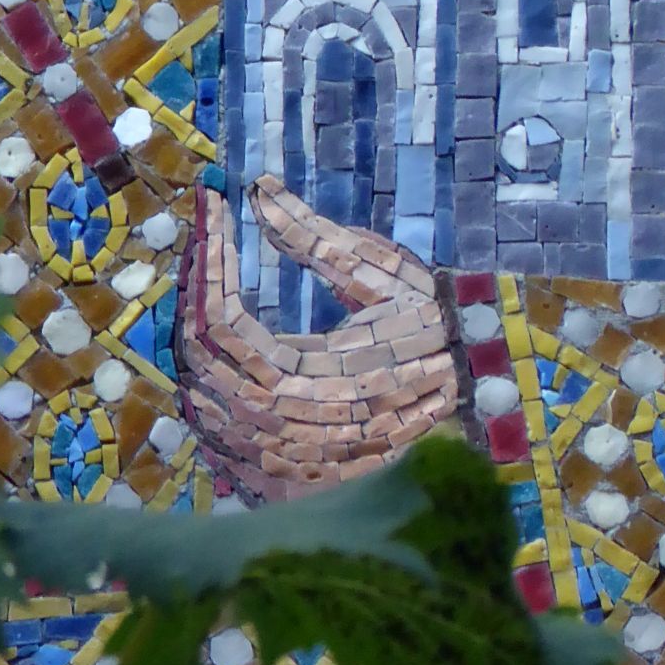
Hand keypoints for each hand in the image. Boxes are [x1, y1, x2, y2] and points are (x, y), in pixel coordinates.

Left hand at [176, 174, 457, 500]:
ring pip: (197, 395)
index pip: (224, 320)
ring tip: (205, 272)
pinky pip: (213, 431)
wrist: (474, 402)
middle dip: (193, 286)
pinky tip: (212, 336)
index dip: (210, 260)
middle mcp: (289, 430)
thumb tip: (259, 188)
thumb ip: (313, 234)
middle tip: (205, 234)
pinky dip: (202, 382)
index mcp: (316, 379)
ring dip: (190, 331)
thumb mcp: (383, 276)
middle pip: (199, 357)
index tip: (211, 205)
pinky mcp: (277, 476)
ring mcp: (279, 461)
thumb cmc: (431, 328)